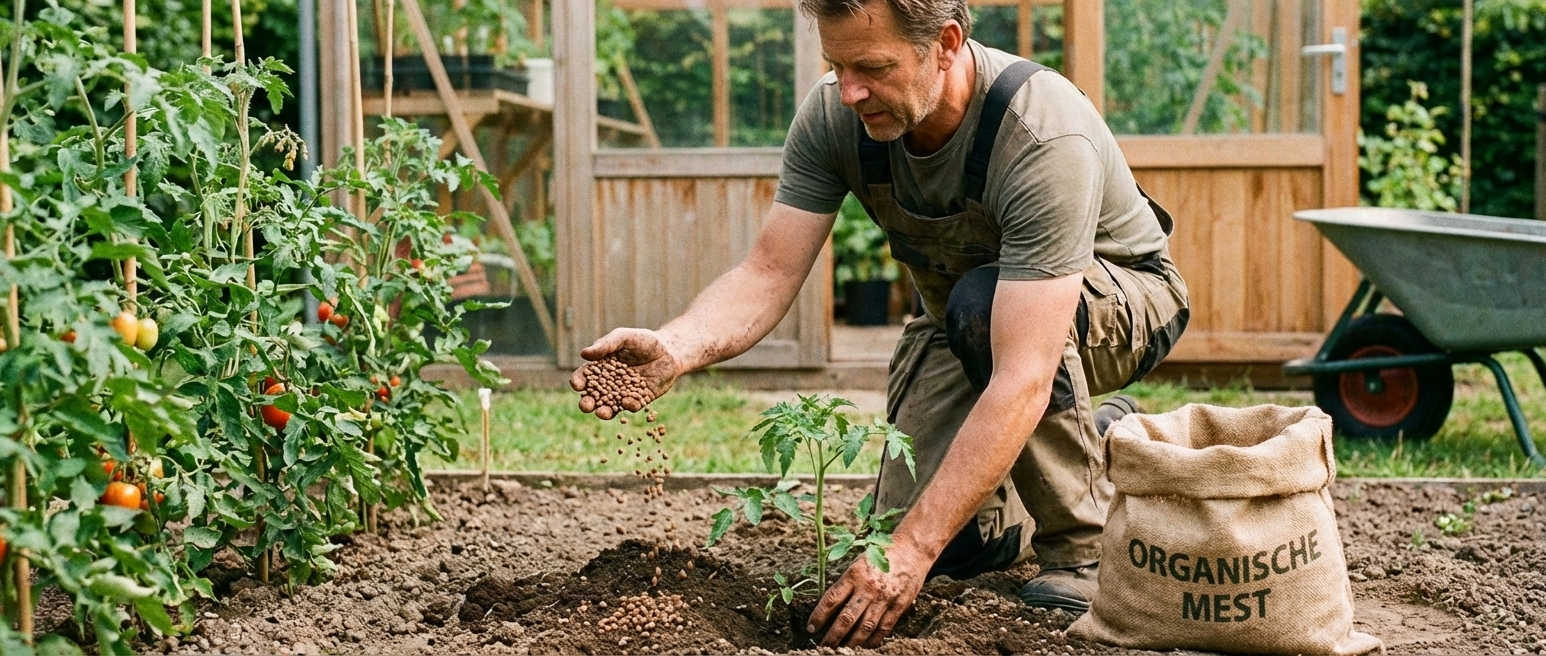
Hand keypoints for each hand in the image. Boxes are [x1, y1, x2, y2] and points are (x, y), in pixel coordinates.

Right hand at [569, 328, 681, 419]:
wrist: (669, 351)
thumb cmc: (643, 341)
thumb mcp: (624, 337)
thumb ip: (606, 344)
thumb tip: (584, 354)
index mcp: (600, 368)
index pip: (584, 376)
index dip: (578, 381)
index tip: (577, 384)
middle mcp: (608, 384)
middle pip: (593, 396)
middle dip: (587, 403)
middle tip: (586, 406)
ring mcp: (623, 394)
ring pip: (609, 406)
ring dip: (604, 412)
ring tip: (602, 413)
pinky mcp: (639, 400)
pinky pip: (632, 406)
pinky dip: (629, 405)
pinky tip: (629, 402)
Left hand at [808, 540, 929, 647]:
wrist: (911, 549)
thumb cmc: (880, 555)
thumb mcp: (859, 563)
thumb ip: (847, 583)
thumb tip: (830, 606)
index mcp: (854, 574)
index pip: (831, 600)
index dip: (818, 616)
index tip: (811, 628)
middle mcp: (868, 587)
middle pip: (846, 618)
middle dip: (832, 636)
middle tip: (823, 646)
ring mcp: (885, 598)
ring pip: (865, 627)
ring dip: (852, 642)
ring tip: (842, 650)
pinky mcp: (899, 605)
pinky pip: (884, 628)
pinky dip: (873, 640)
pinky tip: (865, 646)